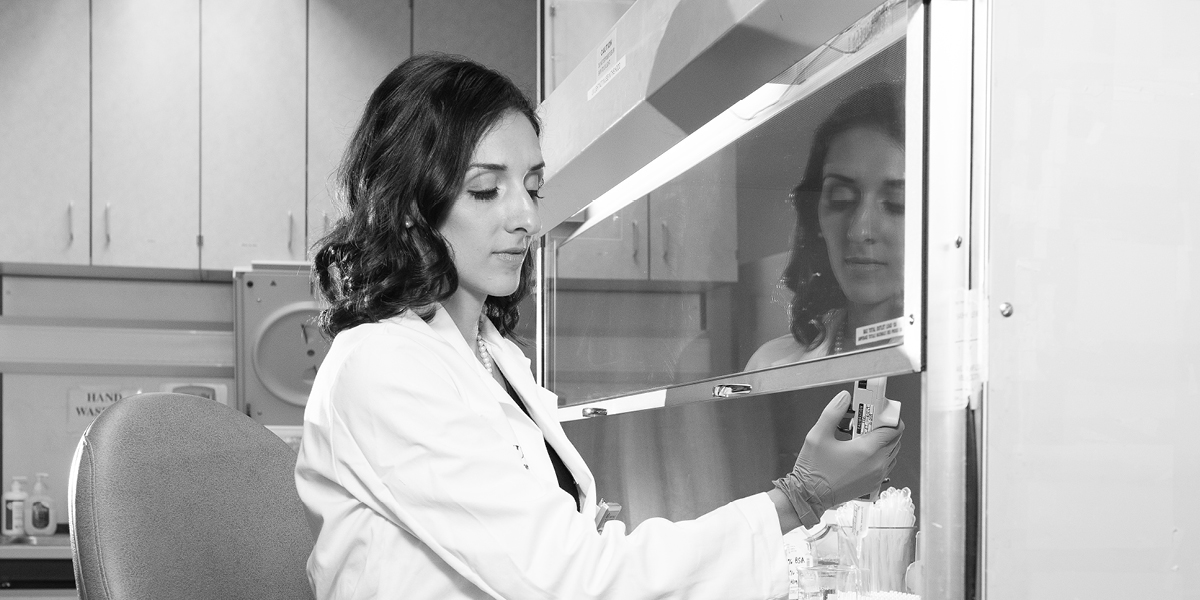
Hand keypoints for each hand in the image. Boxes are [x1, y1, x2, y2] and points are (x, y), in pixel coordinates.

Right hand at [773, 390, 902, 526]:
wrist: (809, 497)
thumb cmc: (813, 471)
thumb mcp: (818, 435)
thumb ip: (833, 412)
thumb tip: (844, 398)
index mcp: (867, 450)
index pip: (894, 428)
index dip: (889, 416)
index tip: (878, 411)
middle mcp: (877, 464)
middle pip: (895, 439)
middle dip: (884, 426)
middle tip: (867, 421)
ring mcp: (877, 476)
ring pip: (892, 452)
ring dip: (883, 441)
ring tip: (862, 436)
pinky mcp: (873, 484)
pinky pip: (886, 465)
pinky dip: (880, 455)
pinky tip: (861, 451)